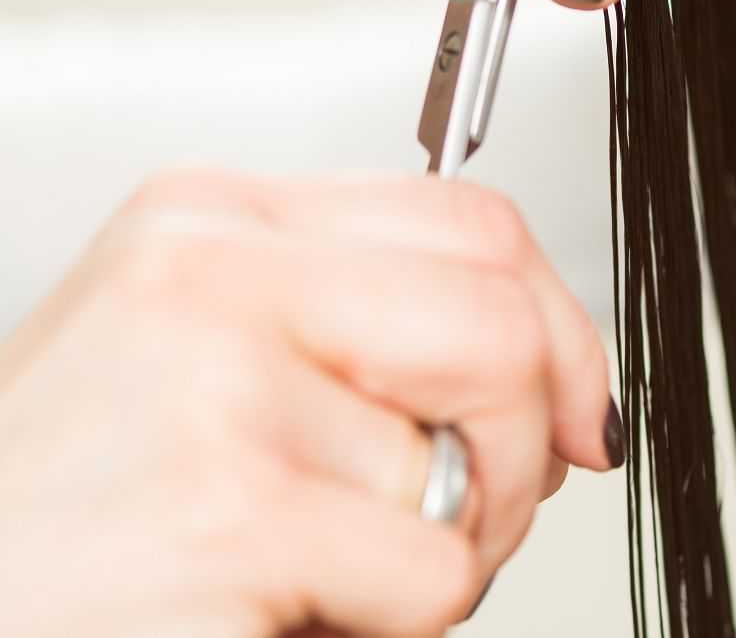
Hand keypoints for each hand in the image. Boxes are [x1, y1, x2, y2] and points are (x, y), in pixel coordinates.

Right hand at [0, 170, 618, 637]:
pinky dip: (394, 621)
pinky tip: (287, 608)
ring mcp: (213, 385)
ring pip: (471, 461)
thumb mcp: (200, 352)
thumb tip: (548, 360)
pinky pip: (431, 571)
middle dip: (527, 436)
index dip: (558, 319)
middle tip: (476, 503)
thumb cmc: (78, 502)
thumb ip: (357, 321)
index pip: (467, 216)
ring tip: (329, 567)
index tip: (578, 403)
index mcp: (211, 218)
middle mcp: (207, 274)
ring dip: (445, 546)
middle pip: (498, 317)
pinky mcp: (227, 515)